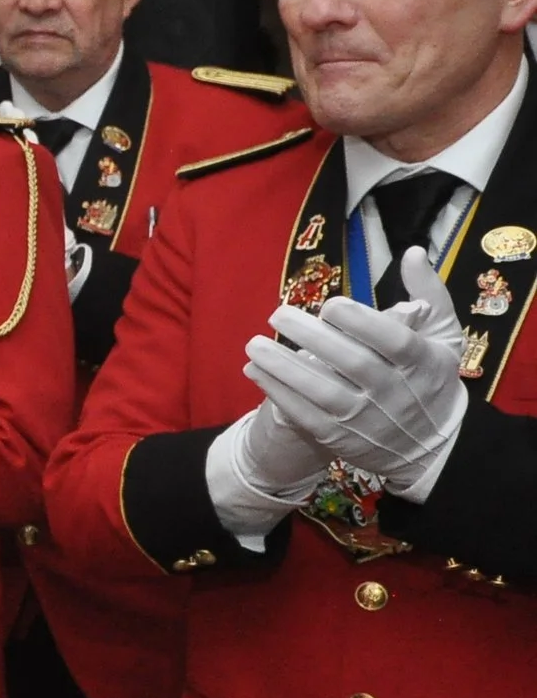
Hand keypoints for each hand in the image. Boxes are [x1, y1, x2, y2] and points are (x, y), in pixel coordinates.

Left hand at [244, 247, 468, 494]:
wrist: (432, 446)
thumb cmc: (432, 379)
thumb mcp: (444, 337)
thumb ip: (428, 293)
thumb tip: (412, 251)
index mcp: (422, 362)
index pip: (393, 341)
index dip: (362, 322)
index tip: (330, 304)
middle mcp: (394, 391)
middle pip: (353, 364)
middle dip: (313, 338)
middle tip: (277, 313)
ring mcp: (366, 417)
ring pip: (323, 391)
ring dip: (284, 368)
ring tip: (253, 344)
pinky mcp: (341, 437)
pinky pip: (305, 415)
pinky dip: (278, 394)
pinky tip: (255, 371)